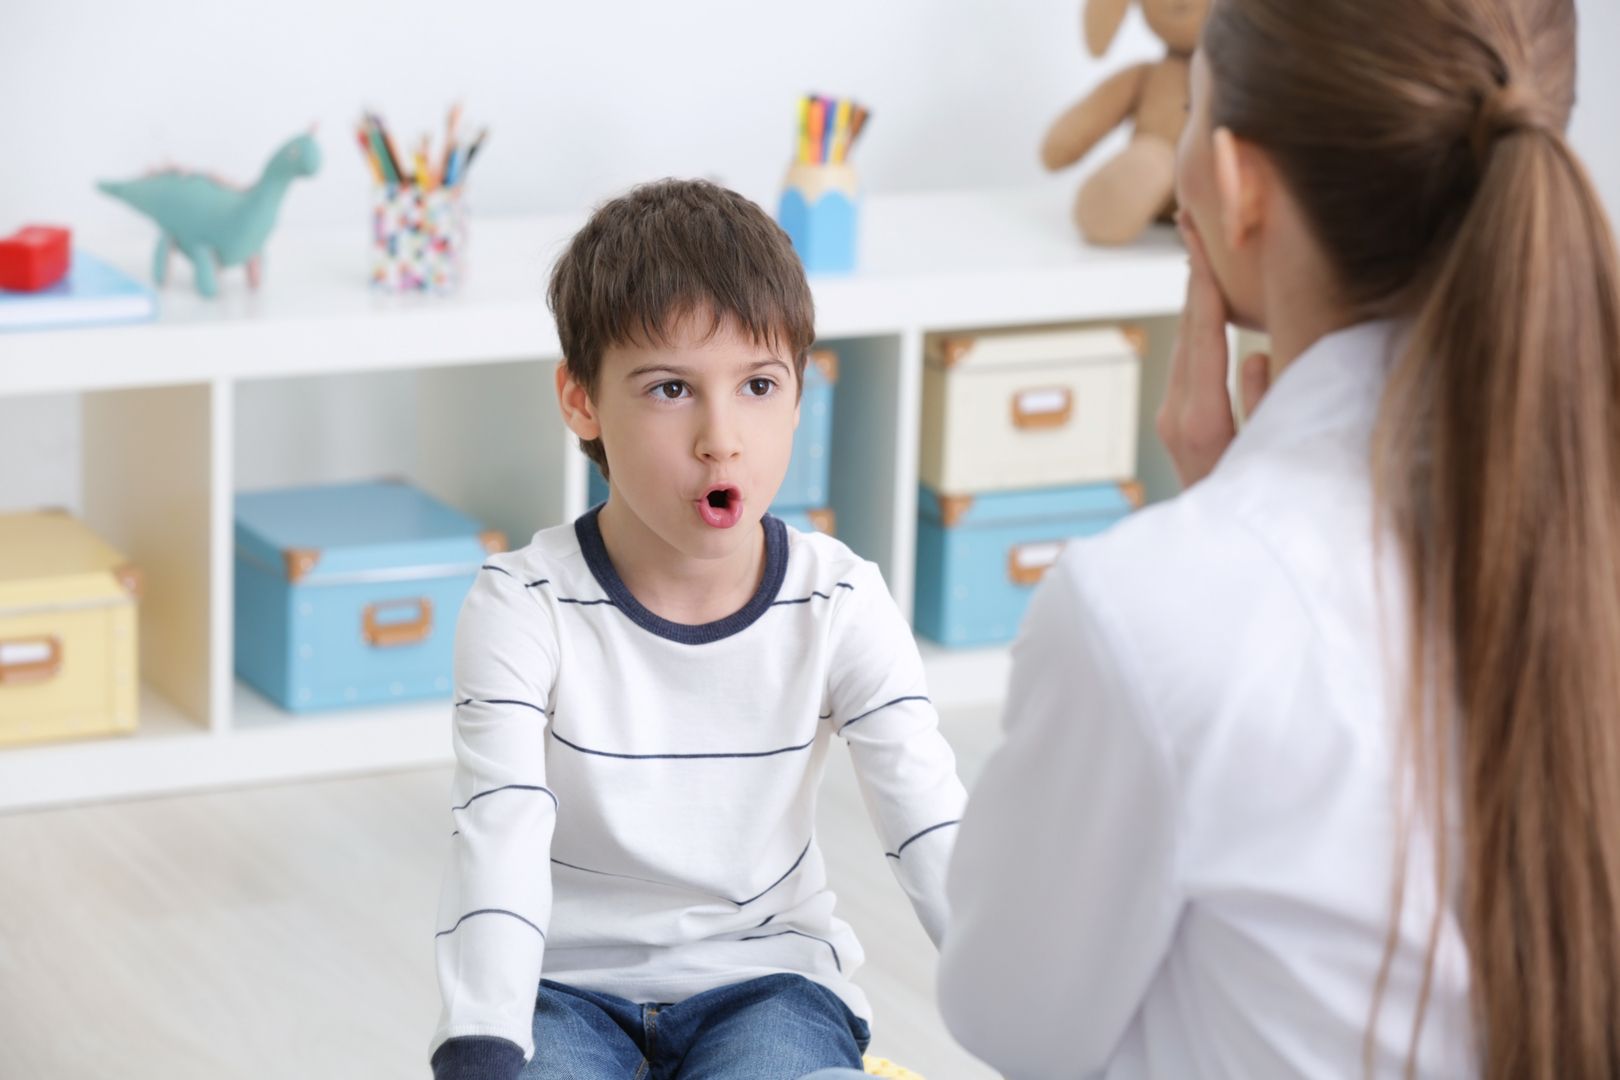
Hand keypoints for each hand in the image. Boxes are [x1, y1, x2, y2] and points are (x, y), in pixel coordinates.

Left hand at [1156, 211, 1270, 487]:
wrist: (1211, 562)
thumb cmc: (1256, 508)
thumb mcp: (1269, 456)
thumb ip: (1267, 403)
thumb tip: (1258, 351)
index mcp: (1200, 420)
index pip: (1204, 335)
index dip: (1204, 282)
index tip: (1201, 237)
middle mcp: (1178, 414)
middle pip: (1189, 329)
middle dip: (1195, 274)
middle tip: (1195, 217)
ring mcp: (1171, 418)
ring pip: (1187, 343)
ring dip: (1197, 295)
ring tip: (1202, 245)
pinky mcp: (1175, 423)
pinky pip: (1191, 361)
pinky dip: (1201, 326)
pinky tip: (1210, 298)